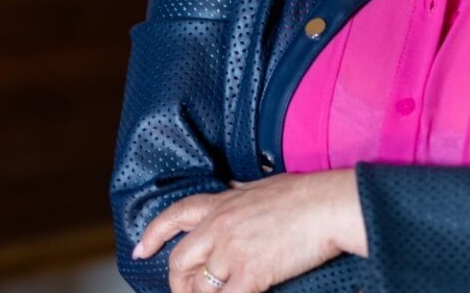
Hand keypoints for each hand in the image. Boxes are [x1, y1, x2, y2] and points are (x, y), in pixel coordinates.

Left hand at [131, 169, 365, 292]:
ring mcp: (232, 251)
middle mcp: (219, 227)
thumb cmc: (305, 194)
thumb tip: (234, 189)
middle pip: (180, 261)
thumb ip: (241, 192)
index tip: (141, 249)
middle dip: (178, 283)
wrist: (328, 205)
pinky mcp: (250, 273)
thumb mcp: (262, 186)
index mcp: (222, 202)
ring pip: (200, 287)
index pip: (175, 214)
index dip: (154, 234)